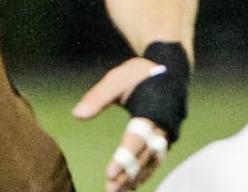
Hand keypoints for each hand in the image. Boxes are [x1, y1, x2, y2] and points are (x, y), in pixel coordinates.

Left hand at [76, 44, 188, 191]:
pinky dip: (145, 171)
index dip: (124, 158)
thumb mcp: (117, 79)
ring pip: (152, 161)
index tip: (110, 174)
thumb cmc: (140, 73)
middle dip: (128, 174)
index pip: (136, 139)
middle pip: (145, 156)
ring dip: (136, 177)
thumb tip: (77, 115)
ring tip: (118, 191)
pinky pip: (156, 159)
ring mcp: (169, 133)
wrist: (171, 68)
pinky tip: (132, 183)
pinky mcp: (167, 137)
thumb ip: (98, 98)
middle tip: (110, 189)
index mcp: (152, 110)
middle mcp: (164, 126)